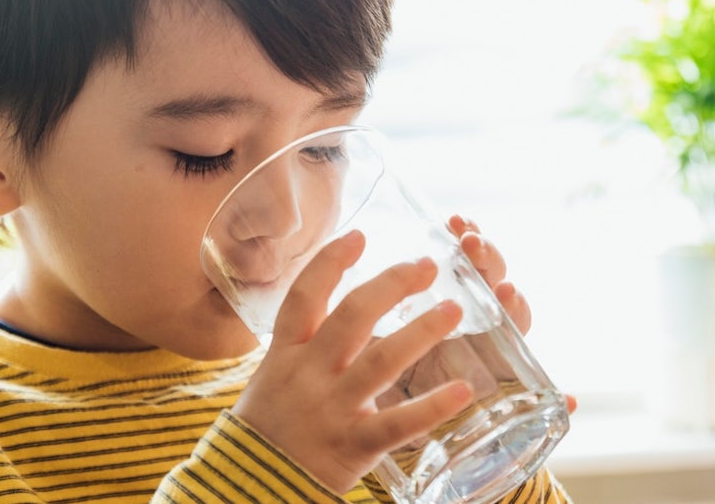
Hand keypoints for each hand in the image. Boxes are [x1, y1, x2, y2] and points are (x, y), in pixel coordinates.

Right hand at [231, 230, 474, 493]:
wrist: (249, 486)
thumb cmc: (267, 426)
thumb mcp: (272, 376)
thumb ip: (302, 345)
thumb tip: (326, 304)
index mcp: (285, 353)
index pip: (304, 296)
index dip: (331, 262)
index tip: (360, 235)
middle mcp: (308, 373)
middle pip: (351, 316)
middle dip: (391, 286)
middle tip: (426, 266)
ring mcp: (331, 408)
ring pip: (381, 360)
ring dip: (421, 331)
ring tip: (455, 309)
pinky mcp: (352, 445)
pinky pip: (398, 423)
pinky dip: (433, 406)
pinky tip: (465, 389)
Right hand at [447, 214, 577, 414]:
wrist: (403, 412)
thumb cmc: (440, 414)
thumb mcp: (468, 416)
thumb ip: (519, 408)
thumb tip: (573, 401)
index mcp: (495, 347)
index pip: (516, 319)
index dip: (513, 304)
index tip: (506, 293)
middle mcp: (482, 319)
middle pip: (494, 279)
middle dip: (490, 260)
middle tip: (473, 247)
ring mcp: (458, 299)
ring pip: (474, 264)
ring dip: (473, 240)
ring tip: (460, 225)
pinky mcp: (431, 287)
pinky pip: (445, 257)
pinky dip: (451, 235)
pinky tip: (445, 220)